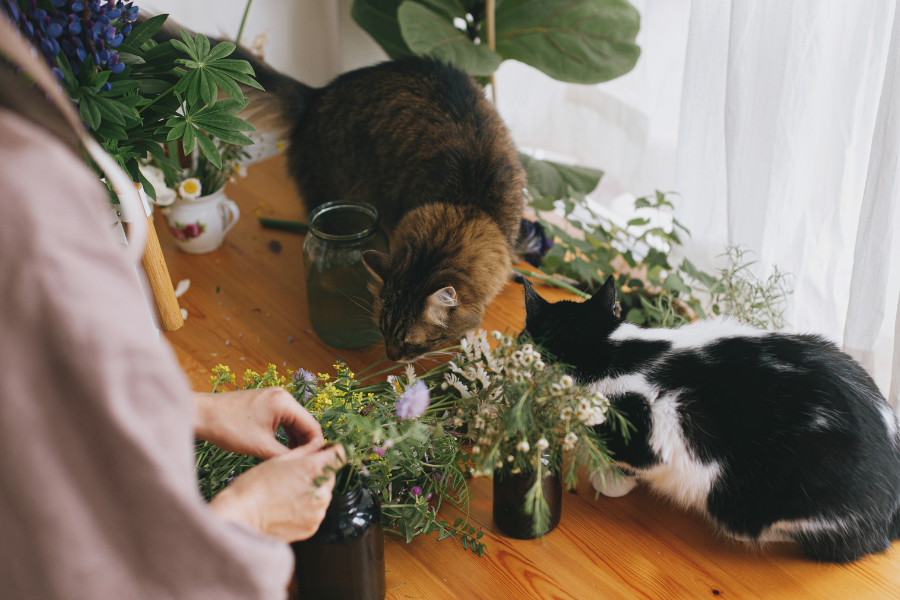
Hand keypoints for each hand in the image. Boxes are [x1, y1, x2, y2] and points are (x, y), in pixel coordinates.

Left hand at [194, 388, 322, 459]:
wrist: (200, 414)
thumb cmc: (227, 428)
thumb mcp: (260, 447)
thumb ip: (286, 455)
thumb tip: (304, 464)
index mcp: (285, 402)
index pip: (312, 426)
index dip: (316, 447)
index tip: (313, 465)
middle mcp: (282, 396)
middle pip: (305, 424)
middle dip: (305, 445)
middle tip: (302, 466)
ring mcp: (273, 398)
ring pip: (293, 423)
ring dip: (295, 441)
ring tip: (291, 461)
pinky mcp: (264, 403)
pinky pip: (282, 421)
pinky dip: (284, 435)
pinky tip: (280, 450)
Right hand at [209, 442, 345, 541]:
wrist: (241, 517)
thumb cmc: (254, 486)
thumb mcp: (278, 460)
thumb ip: (304, 451)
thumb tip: (319, 444)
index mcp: (313, 469)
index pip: (340, 455)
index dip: (334, 451)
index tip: (326, 452)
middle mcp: (321, 491)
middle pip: (331, 475)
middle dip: (319, 472)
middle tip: (296, 474)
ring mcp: (318, 511)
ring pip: (323, 494)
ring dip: (313, 490)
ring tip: (288, 493)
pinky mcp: (312, 527)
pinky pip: (316, 512)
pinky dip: (307, 508)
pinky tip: (288, 506)